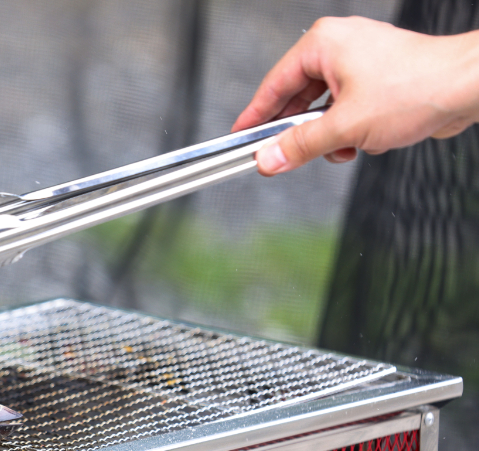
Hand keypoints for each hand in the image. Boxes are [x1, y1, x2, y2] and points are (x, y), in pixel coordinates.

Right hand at [232, 16, 478, 175]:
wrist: (468, 86)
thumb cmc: (416, 88)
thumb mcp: (345, 127)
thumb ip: (300, 146)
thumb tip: (268, 159)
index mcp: (324, 44)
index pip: (274, 85)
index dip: (256, 117)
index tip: (242, 138)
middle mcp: (340, 46)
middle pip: (299, 97)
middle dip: (302, 131)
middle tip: (287, 156)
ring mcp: (361, 61)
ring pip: (326, 108)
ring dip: (332, 134)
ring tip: (346, 145)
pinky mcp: (379, 77)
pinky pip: (349, 108)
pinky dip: (353, 129)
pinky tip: (366, 140)